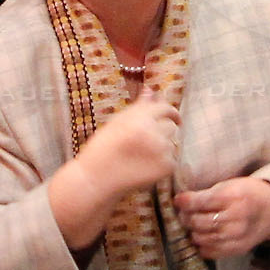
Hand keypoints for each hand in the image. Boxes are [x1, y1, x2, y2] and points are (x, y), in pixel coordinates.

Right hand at [75, 87, 181, 202]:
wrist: (95, 178)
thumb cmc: (103, 148)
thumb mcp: (117, 122)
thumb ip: (139, 107)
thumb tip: (152, 90)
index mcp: (140, 118)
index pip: (166, 109)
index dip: (171, 112)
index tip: (174, 118)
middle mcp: (153, 132)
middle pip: (172, 126)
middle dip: (163, 132)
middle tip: (147, 143)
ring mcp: (161, 150)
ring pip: (173, 144)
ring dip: (163, 148)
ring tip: (142, 156)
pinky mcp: (166, 167)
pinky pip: (172, 161)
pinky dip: (162, 164)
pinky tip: (144, 168)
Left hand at [175, 176, 269, 258]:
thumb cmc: (247, 194)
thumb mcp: (230, 185)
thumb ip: (207, 193)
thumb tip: (181, 201)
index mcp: (234, 197)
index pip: (201, 202)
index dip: (185, 202)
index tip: (178, 200)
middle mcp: (236, 219)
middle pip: (198, 222)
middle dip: (186, 217)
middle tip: (184, 213)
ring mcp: (236, 237)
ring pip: (201, 238)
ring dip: (192, 231)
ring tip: (193, 224)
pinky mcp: (236, 250)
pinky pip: (209, 252)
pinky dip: (201, 244)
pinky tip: (203, 235)